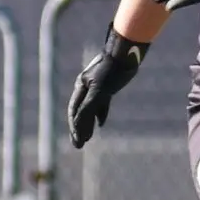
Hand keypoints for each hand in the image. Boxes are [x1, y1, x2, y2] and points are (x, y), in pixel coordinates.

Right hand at [67, 23, 149, 147]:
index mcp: (81, 86)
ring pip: (89, 109)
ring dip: (87, 124)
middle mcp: (86, 87)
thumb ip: (88, 107)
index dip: (75, 128)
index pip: (74, 111)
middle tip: (77, 146)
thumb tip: (77, 124)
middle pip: (79, 112)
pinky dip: (99, 114)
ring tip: (87, 139)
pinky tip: (100, 124)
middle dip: (78, 130)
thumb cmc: (112, 70)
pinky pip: (100, 104)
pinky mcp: (107, 86)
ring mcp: (96, 86)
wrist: (125, 53)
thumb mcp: (100, 91)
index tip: (77, 142)